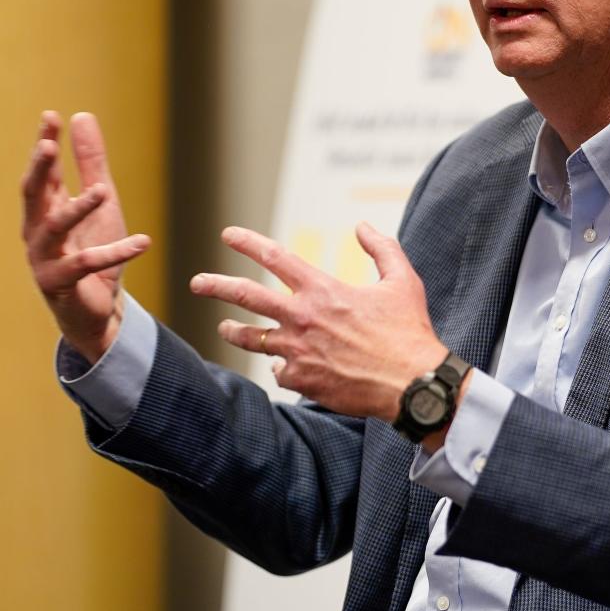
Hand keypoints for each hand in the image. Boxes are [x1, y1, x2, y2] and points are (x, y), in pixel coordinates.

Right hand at [21, 111, 150, 363]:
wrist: (98, 310)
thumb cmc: (95, 251)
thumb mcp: (100, 204)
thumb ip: (91, 164)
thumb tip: (82, 116)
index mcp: (45, 210)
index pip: (42, 172)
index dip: (45, 144)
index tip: (51, 116)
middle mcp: (37, 232)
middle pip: (33, 195)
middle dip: (39, 169)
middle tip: (46, 144)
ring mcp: (45, 259)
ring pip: (56, 229)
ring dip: (79, 209)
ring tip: (102, 190)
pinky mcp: (61, 284)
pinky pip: (88, 264)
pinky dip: (116, 252)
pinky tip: (143, 242)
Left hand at [190, 221, 449, 422]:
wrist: (411, 384)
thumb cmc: (409, 332)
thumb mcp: (402, 281)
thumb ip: (382, 248)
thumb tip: (362, 226)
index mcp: (323, 290)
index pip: (275, 258)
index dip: (248, 243)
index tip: (228, 235)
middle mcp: (302, 318)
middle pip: (245, 295)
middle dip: (216, 285)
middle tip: (197, 282)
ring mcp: (297, 351)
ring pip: (251, 338)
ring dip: (235, 331)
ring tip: (225, 328)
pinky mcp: (301, 380)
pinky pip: (279, 372)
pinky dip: (282, 367)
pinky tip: (287, 368)